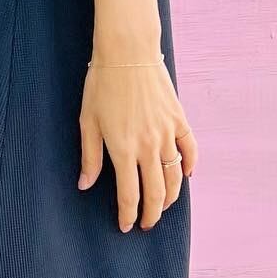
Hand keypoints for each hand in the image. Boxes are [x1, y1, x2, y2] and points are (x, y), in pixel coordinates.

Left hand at [78, 60, 197, 231]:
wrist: (127, 52)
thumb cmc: (102, 85)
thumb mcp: (88, 122)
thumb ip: (90, 157)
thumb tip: (85, 185)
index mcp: (123, 149)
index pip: (129, 195)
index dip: (128, 215)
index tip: (127, 226)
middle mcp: (148, 146)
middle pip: (155, 192)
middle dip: (152, 214)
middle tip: (146, 223)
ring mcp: (167, 133)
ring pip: (175, 176)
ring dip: (171, 197)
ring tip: (163, 206)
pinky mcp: (179, 119)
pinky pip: (190, 150)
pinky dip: (191, 165)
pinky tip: (187, 175)